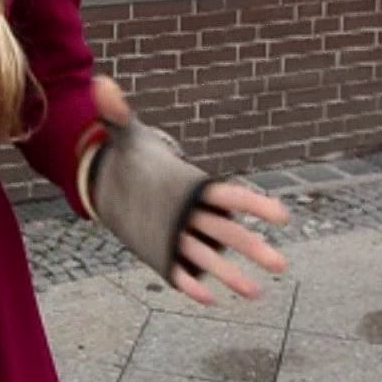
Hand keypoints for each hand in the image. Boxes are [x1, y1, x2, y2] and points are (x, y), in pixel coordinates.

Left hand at [90, 75, 291, 305]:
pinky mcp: (162, 255)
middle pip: (227, 231)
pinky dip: (191, 284)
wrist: (112, 184)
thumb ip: (115, 113)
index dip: (253, 204)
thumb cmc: (131, 158)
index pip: (227, 195)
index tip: (281, 216)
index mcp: (192, 186)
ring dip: (230, 273)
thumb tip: (99, 82)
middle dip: (252, 246)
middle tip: (280, 264)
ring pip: (208, 256)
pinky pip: (179, 271)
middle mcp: (192, 214)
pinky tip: (206, 299)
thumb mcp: (124, 134)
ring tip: (255, 294)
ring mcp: (179, 236)